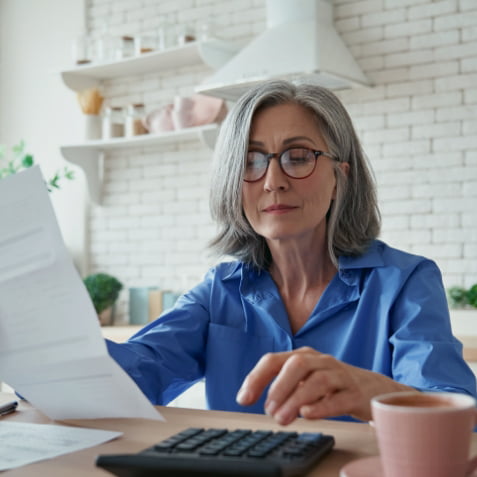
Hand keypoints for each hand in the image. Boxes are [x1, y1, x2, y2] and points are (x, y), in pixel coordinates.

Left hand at [236, 346, 412, 424]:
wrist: (372, 388)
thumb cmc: (331, 385)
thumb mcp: (304, 380)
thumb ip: (282, 386)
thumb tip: (255, 399)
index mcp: (303, 356)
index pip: (274, 360)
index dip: (256, 378)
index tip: (243, 399)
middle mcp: (321, 361)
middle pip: (297, 364)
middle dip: (279, 386)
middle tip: (268, 410)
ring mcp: (340, 375)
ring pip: (318, 381)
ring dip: (296, 399)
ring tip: (282, 418)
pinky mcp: (355, 393)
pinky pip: (339, 398)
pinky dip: (322, 406)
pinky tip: (307, 414)